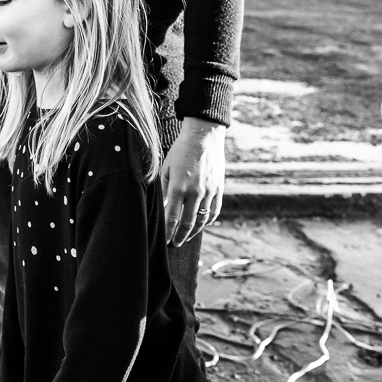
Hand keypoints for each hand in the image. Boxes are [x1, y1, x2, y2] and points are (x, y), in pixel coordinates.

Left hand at [162, 117, 226, 245]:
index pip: (172, 218)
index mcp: (178, 187)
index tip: (164, 240)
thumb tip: (162, 208)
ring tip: (186, 237)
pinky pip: (214, 211)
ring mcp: (209, 191)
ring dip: (193, 232)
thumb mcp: (166, 168)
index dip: (168, 232)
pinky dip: (207, 221)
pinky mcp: (219, 189)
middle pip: (187, 223)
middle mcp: (195, 192)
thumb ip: (163, 189)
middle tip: (175, 244)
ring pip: (202, 220)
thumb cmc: (180, 151)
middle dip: (180, 236)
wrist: (204, 137)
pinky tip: (201, 225)